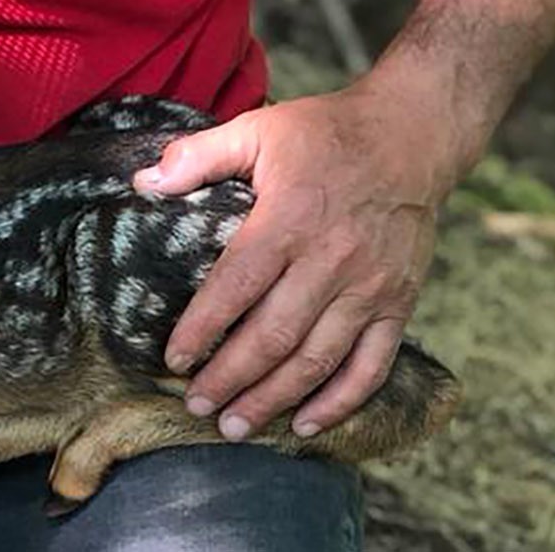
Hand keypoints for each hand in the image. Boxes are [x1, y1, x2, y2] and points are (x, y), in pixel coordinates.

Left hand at [132, 88, 447, 440]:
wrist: (411, 135)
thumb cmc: (324, 133)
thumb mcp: (257, 129)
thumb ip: (199, 156)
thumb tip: (143, 181)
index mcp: (288, 219)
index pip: (237, 286)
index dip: (203, 328)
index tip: (174, 360)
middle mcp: (330, 260)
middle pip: (274, 335)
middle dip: (231, 378)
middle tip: (196, 407)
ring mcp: (369, 287)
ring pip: (318, 359)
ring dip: (274, 399)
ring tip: (235, 426)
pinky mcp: (398, 302)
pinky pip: (371, 365)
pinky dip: (341, 402)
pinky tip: (306, 425)